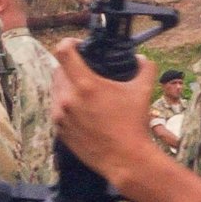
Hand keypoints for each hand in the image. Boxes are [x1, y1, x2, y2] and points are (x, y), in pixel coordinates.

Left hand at [51, 39, 160, 190]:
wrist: (125, 159)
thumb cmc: (133, 124)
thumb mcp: (143, 90)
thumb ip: (144, 67)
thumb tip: (141, 58)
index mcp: (85, 85)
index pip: (63, 51)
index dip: (69, 42)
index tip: (77, 45)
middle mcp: (67, 99)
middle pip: (58, 70)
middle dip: (70, 66)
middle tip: (85, 70)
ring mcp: (60, 116)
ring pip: (56, 90)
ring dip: (66, 85)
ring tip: (84, 91)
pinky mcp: (59, 130)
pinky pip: (57, 109)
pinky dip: (66, 104)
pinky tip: (82, 109)